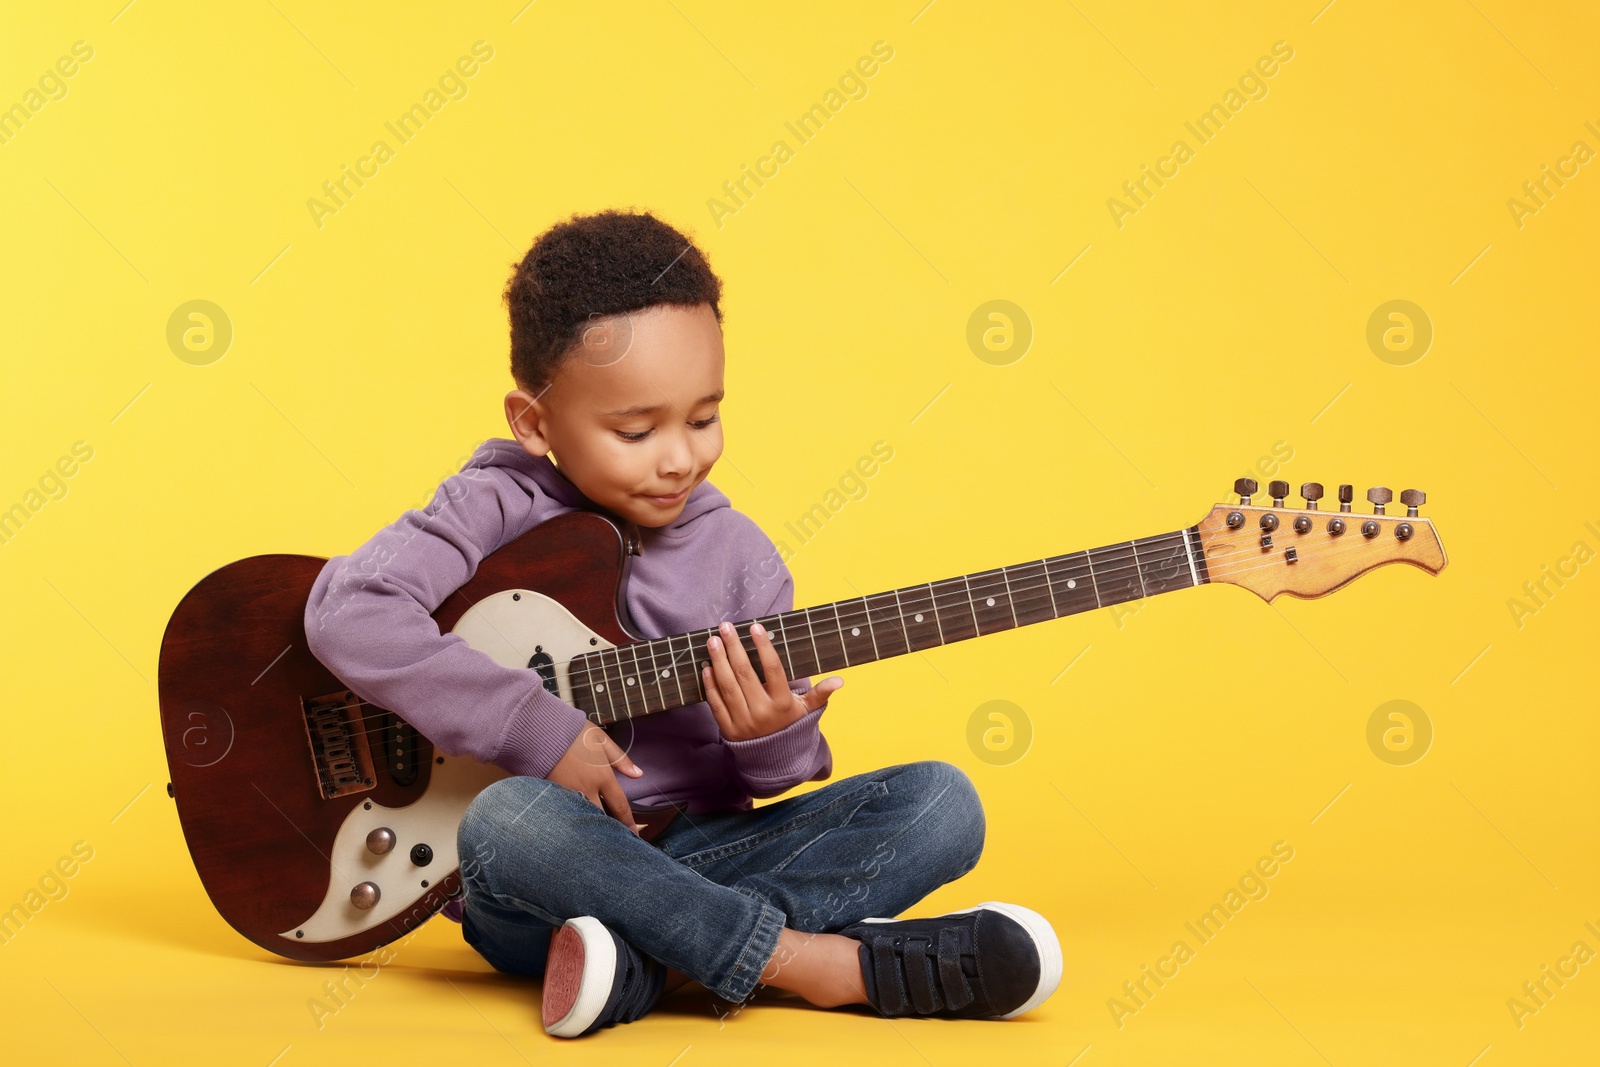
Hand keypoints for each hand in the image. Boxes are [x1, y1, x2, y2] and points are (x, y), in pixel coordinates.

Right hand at [546, 722, 643, 832]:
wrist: (540, 730)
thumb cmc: (572, 732)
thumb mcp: (602, 740)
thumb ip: (621, 760)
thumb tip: (638, 774)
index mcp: (601, 777)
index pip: (619, 806)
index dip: (628, 823)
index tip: (634, 834)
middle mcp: (585, 789)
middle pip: (601, 819)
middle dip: (609, 830)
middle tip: (616, 839)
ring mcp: (567, 794)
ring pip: (583, 818)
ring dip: (591, 826)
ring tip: (598, 835)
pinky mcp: (551, 795)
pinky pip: (566, 812)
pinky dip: (573, 818)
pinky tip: (576, 822)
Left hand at [702, 619, 843, 741]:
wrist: (774, 761)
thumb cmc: (790, 726)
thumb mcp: (807, 710)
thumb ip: (821, 694)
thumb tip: (840, 681)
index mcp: (783, 704)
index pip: (772, 670)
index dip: (763, 647)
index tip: (755, 627)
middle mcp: (762, 712)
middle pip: (745, 674)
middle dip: (734, 648)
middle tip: (726, 626)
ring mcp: (744, 722)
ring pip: (728, 687)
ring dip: (718, 661)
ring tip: (712, 641)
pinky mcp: (728, 730)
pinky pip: (716, 704)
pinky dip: (710, 685)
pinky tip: (706, 667)